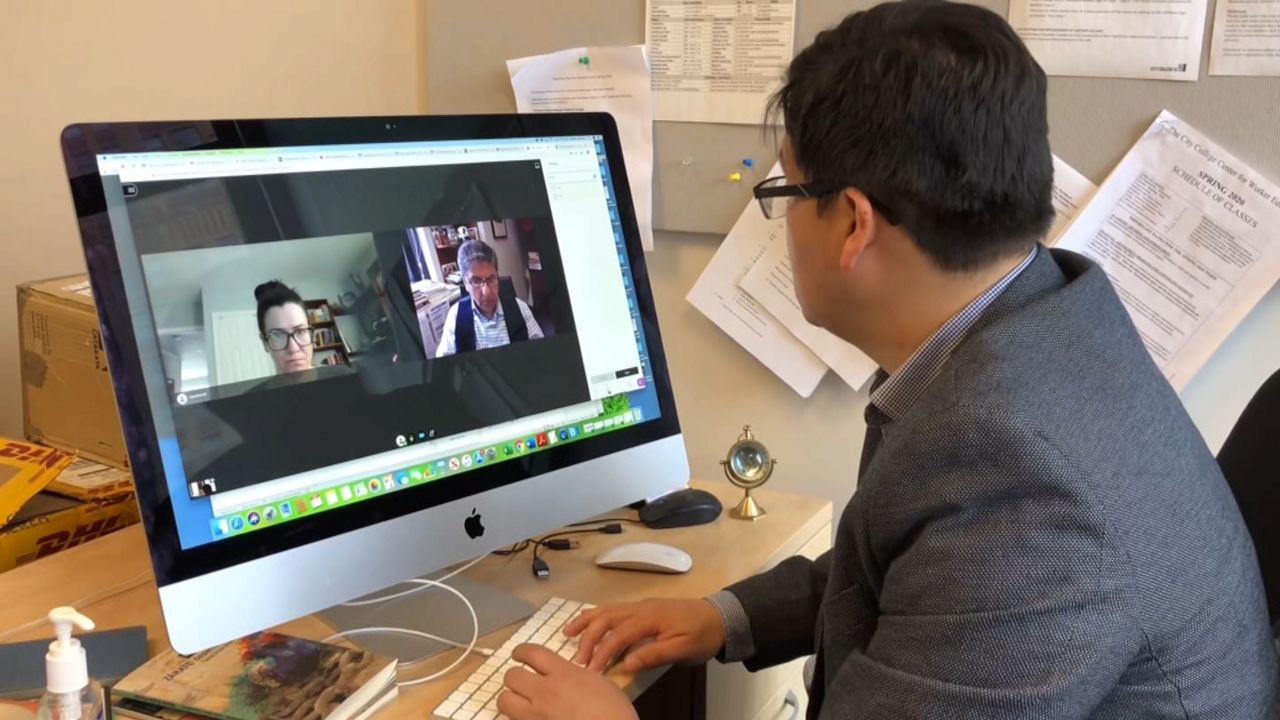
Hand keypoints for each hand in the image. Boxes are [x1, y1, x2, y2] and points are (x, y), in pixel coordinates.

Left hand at [499, 644, 636, 719]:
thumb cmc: (614, 712)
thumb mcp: (598, 682)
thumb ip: (575, 675)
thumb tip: (565, 676)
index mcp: (563, 674)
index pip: (530, 653)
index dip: (521, 651)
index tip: (519, 654)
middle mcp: (546, 692)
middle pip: (511, 676)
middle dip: (515, 677)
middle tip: (520, 680)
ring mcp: (537, 715)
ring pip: (504, 701)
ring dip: (510, 699)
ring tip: (519, 702)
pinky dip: (519, 719)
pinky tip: (529, 719)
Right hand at [564, 598, 725, 672]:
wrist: (719, 617)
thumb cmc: (702, 635)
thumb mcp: (682, 648)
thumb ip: (654, 654)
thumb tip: (626, 663)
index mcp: (649, 618)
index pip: (618, 635)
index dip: (603, 652)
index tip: (591, 671)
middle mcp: (640, 608)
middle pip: (606, 619)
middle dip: (588, 638)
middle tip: (577, 660)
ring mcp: (640, 606)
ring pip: (606, 610)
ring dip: (586, 622)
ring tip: (567, 633)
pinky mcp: (642, 608)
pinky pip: (613, 609)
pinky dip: (596, 615)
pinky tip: (587, 623)